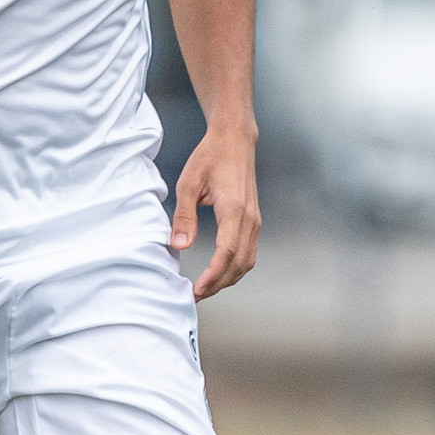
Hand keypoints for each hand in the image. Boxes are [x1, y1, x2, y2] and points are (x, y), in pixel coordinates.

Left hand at [170, 124, 261, 296]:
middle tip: (196, 295)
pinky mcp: (254, 220)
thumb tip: (179, 246)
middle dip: (219, 284)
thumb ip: (183, 216)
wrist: (234, 140)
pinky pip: (249, 252)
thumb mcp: (188, 183)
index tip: (197, 289)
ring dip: (228, 278)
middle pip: (239, 263)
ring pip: (247, 261)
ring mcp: (255, 220)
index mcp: (234, 210)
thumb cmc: (210, 157)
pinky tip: (218, 272)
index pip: (227, 253)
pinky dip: (235, 267)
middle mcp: (250, 218)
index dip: (213, 276)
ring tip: (205, 288)